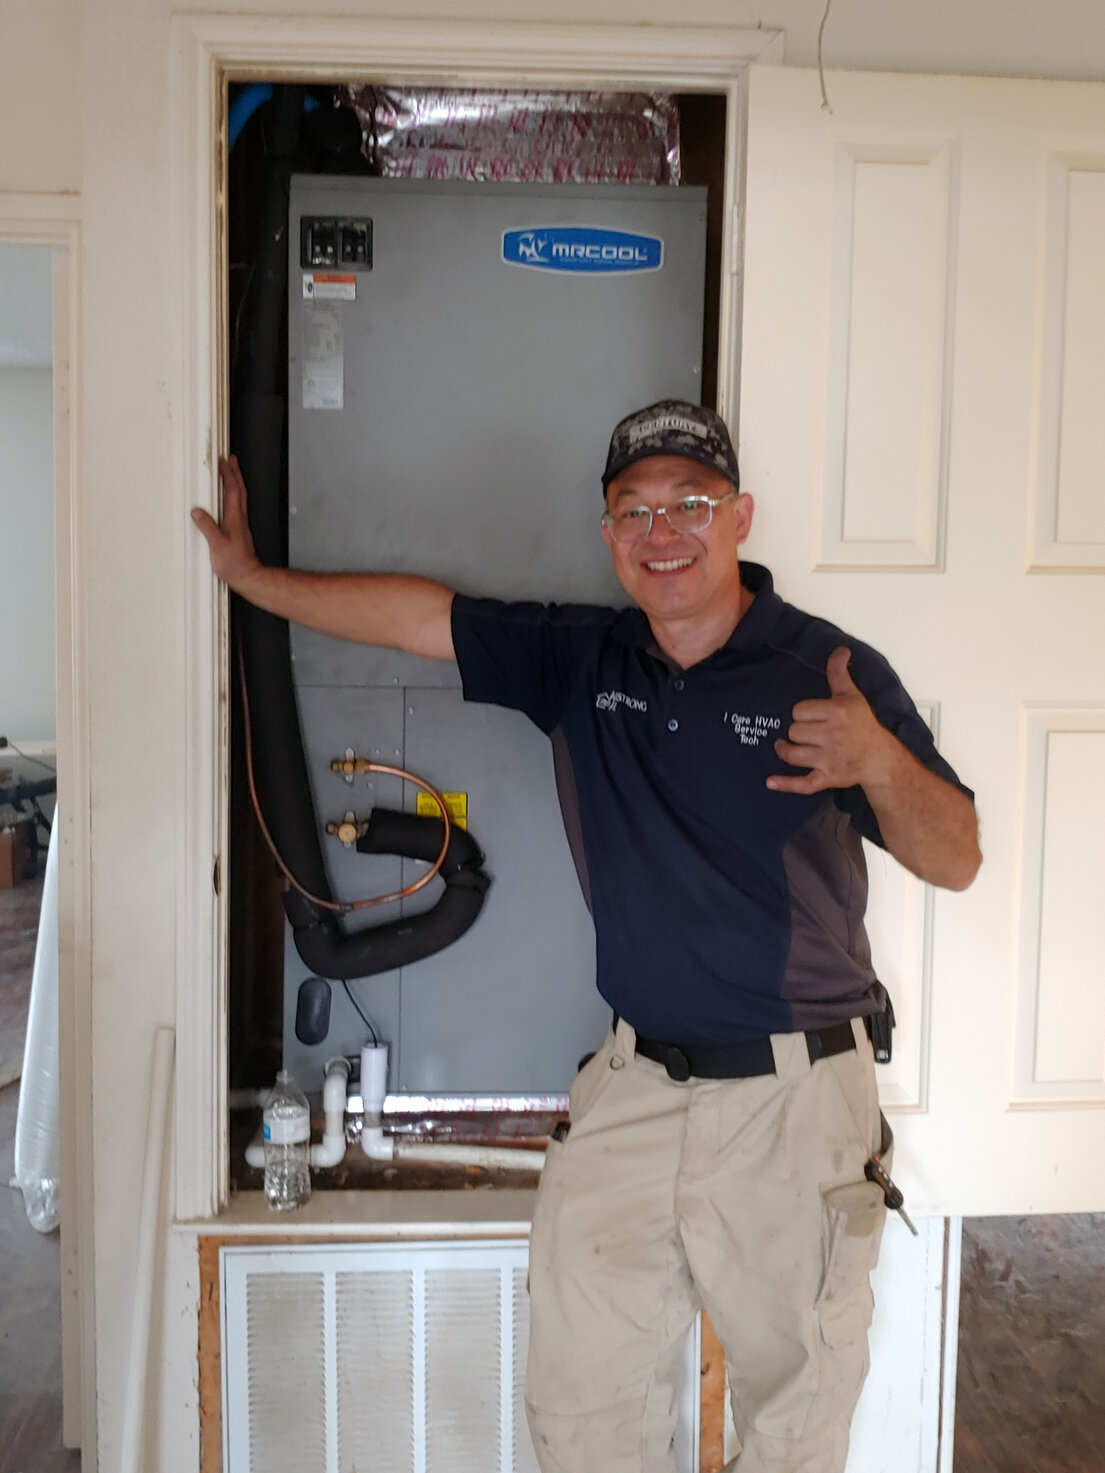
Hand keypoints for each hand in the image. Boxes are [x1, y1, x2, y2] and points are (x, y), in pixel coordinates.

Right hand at [191, 455, 262, 592]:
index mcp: (234, 518)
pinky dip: (235, 496)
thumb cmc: (234, 563)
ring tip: (231, 472)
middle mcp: (240, 518)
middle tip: (231, 459)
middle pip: (239, 489)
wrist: (247, 575)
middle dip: (235, 472)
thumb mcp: (216, 543)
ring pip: (240, 497)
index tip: (224, 461)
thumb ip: (207, 526)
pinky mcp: (239, 530)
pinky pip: (238, 506)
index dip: (228, 474)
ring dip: (236, 482)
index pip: (232, 490)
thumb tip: (198, 512)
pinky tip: (230, 498)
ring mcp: (241, 524)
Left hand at [767, 647, 894, 794]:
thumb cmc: (863, 725)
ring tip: (786, 747)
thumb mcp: (852, 696)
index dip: (802, 713)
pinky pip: (803, 783)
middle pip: (794, 731)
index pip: (799, 711)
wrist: (879, 757)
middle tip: (807, 733)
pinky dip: (786, 784)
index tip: (812, 716)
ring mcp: (829, 759)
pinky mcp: (828, 778)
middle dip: (798, 732)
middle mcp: (833, 736)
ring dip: (786, 751)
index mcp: (837, 713)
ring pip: (792, 754)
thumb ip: (839, 673)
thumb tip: (840, 649)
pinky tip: (770, 781)